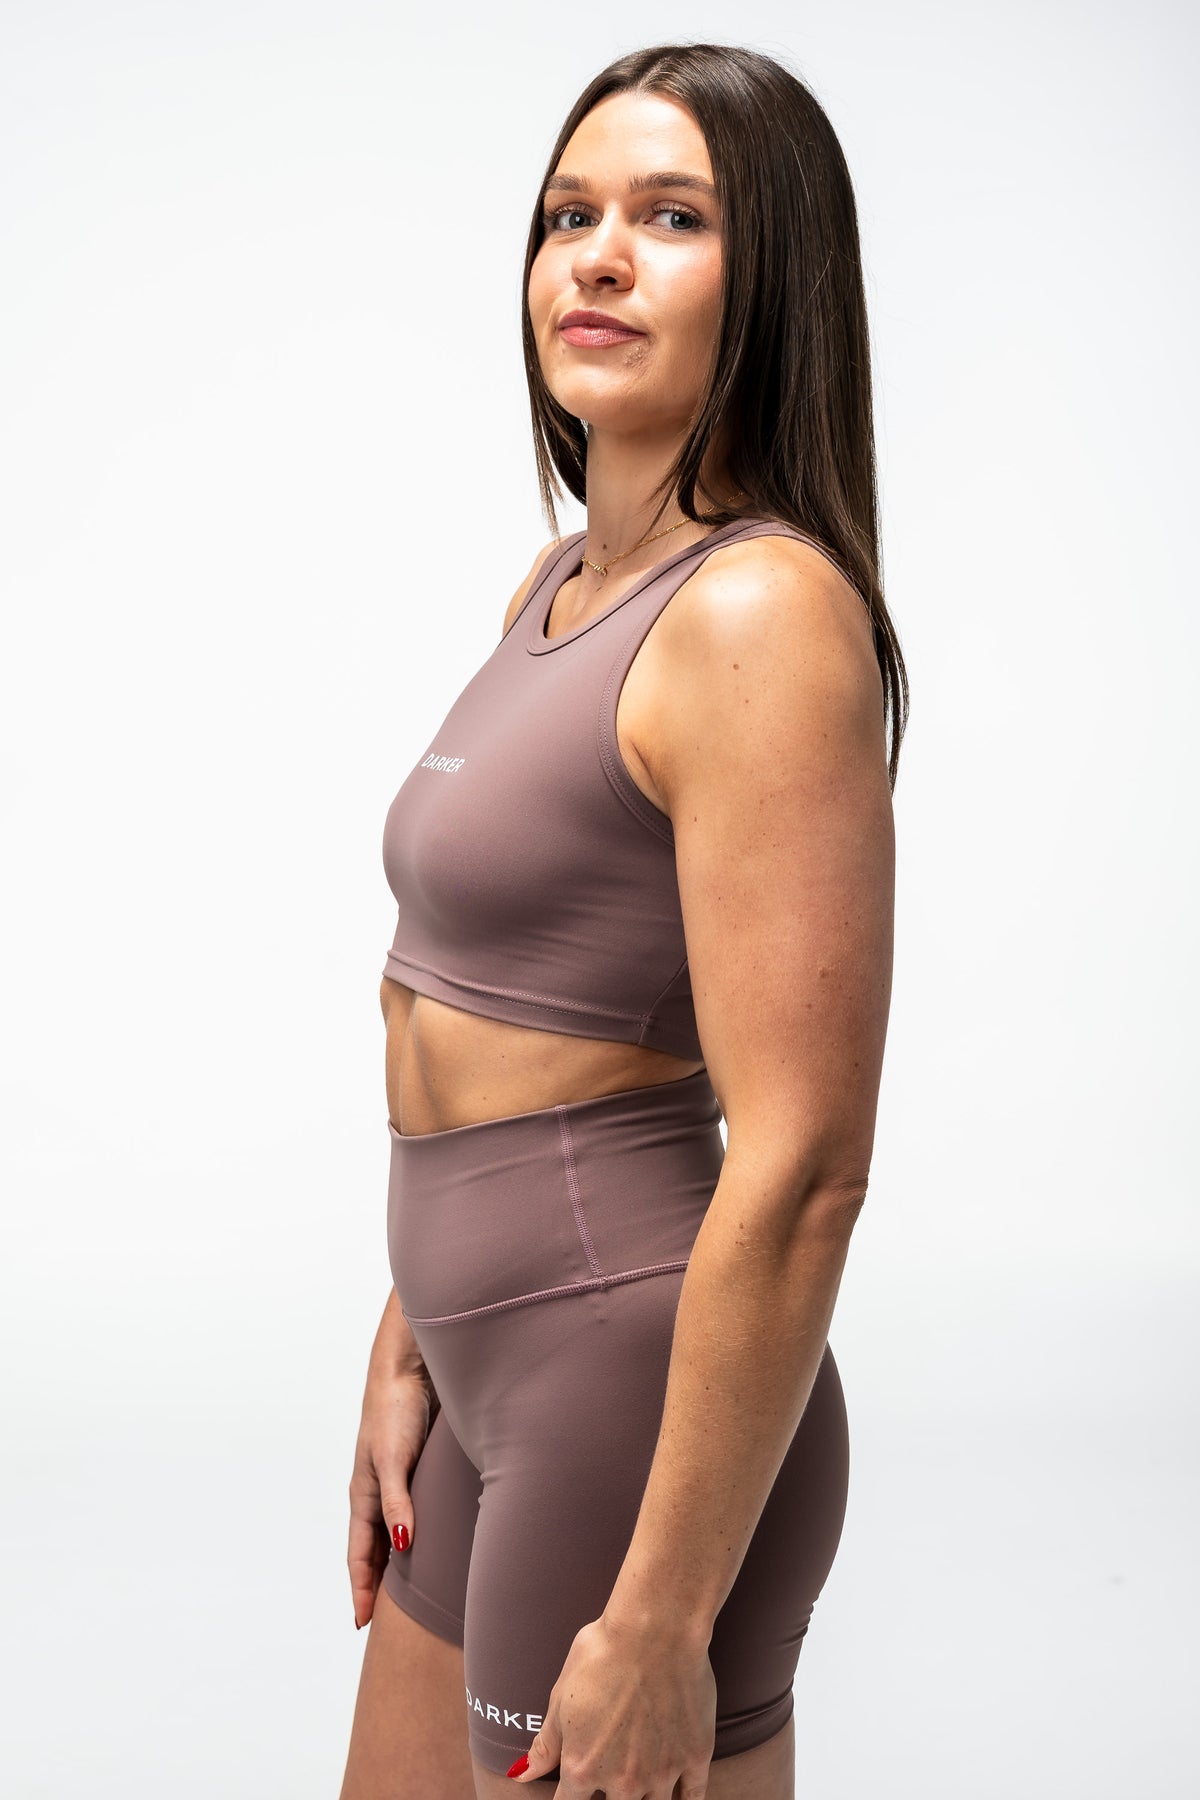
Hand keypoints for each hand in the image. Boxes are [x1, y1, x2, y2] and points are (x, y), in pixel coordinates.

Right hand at [347, 1363, 435, 1628]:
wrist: (410, 1369)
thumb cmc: (395, 1411)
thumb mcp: (393, 1459)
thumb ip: (397, 1502)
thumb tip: (403, 1546)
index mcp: (363, 1494)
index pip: (360, 1554)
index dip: (361, 1588)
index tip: (362, 1623)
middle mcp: (378, 1492)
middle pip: (374, 1549)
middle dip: (374, 1585)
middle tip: (383, 1623)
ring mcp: (397, 1481)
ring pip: (393, 1533)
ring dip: (395, 1563)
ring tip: (404, 1594)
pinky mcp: (417, 1469)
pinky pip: (413, 1513)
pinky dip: (415, 1536)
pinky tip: (430, 1545)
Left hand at [511, 1610, 715, 1798]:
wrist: (655, 1630)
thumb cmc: (603, 1654)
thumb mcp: (561, 1696)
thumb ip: (546, 1743)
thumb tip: (521, 1774)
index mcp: (582, 1767)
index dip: (569, 1799)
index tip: (575, 1789)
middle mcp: (622, 1781)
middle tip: (609, 1779)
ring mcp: (662, 1772)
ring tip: (639, 1784)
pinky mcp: (695, 1756)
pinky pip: (693, 1798)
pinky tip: (678, 1796)